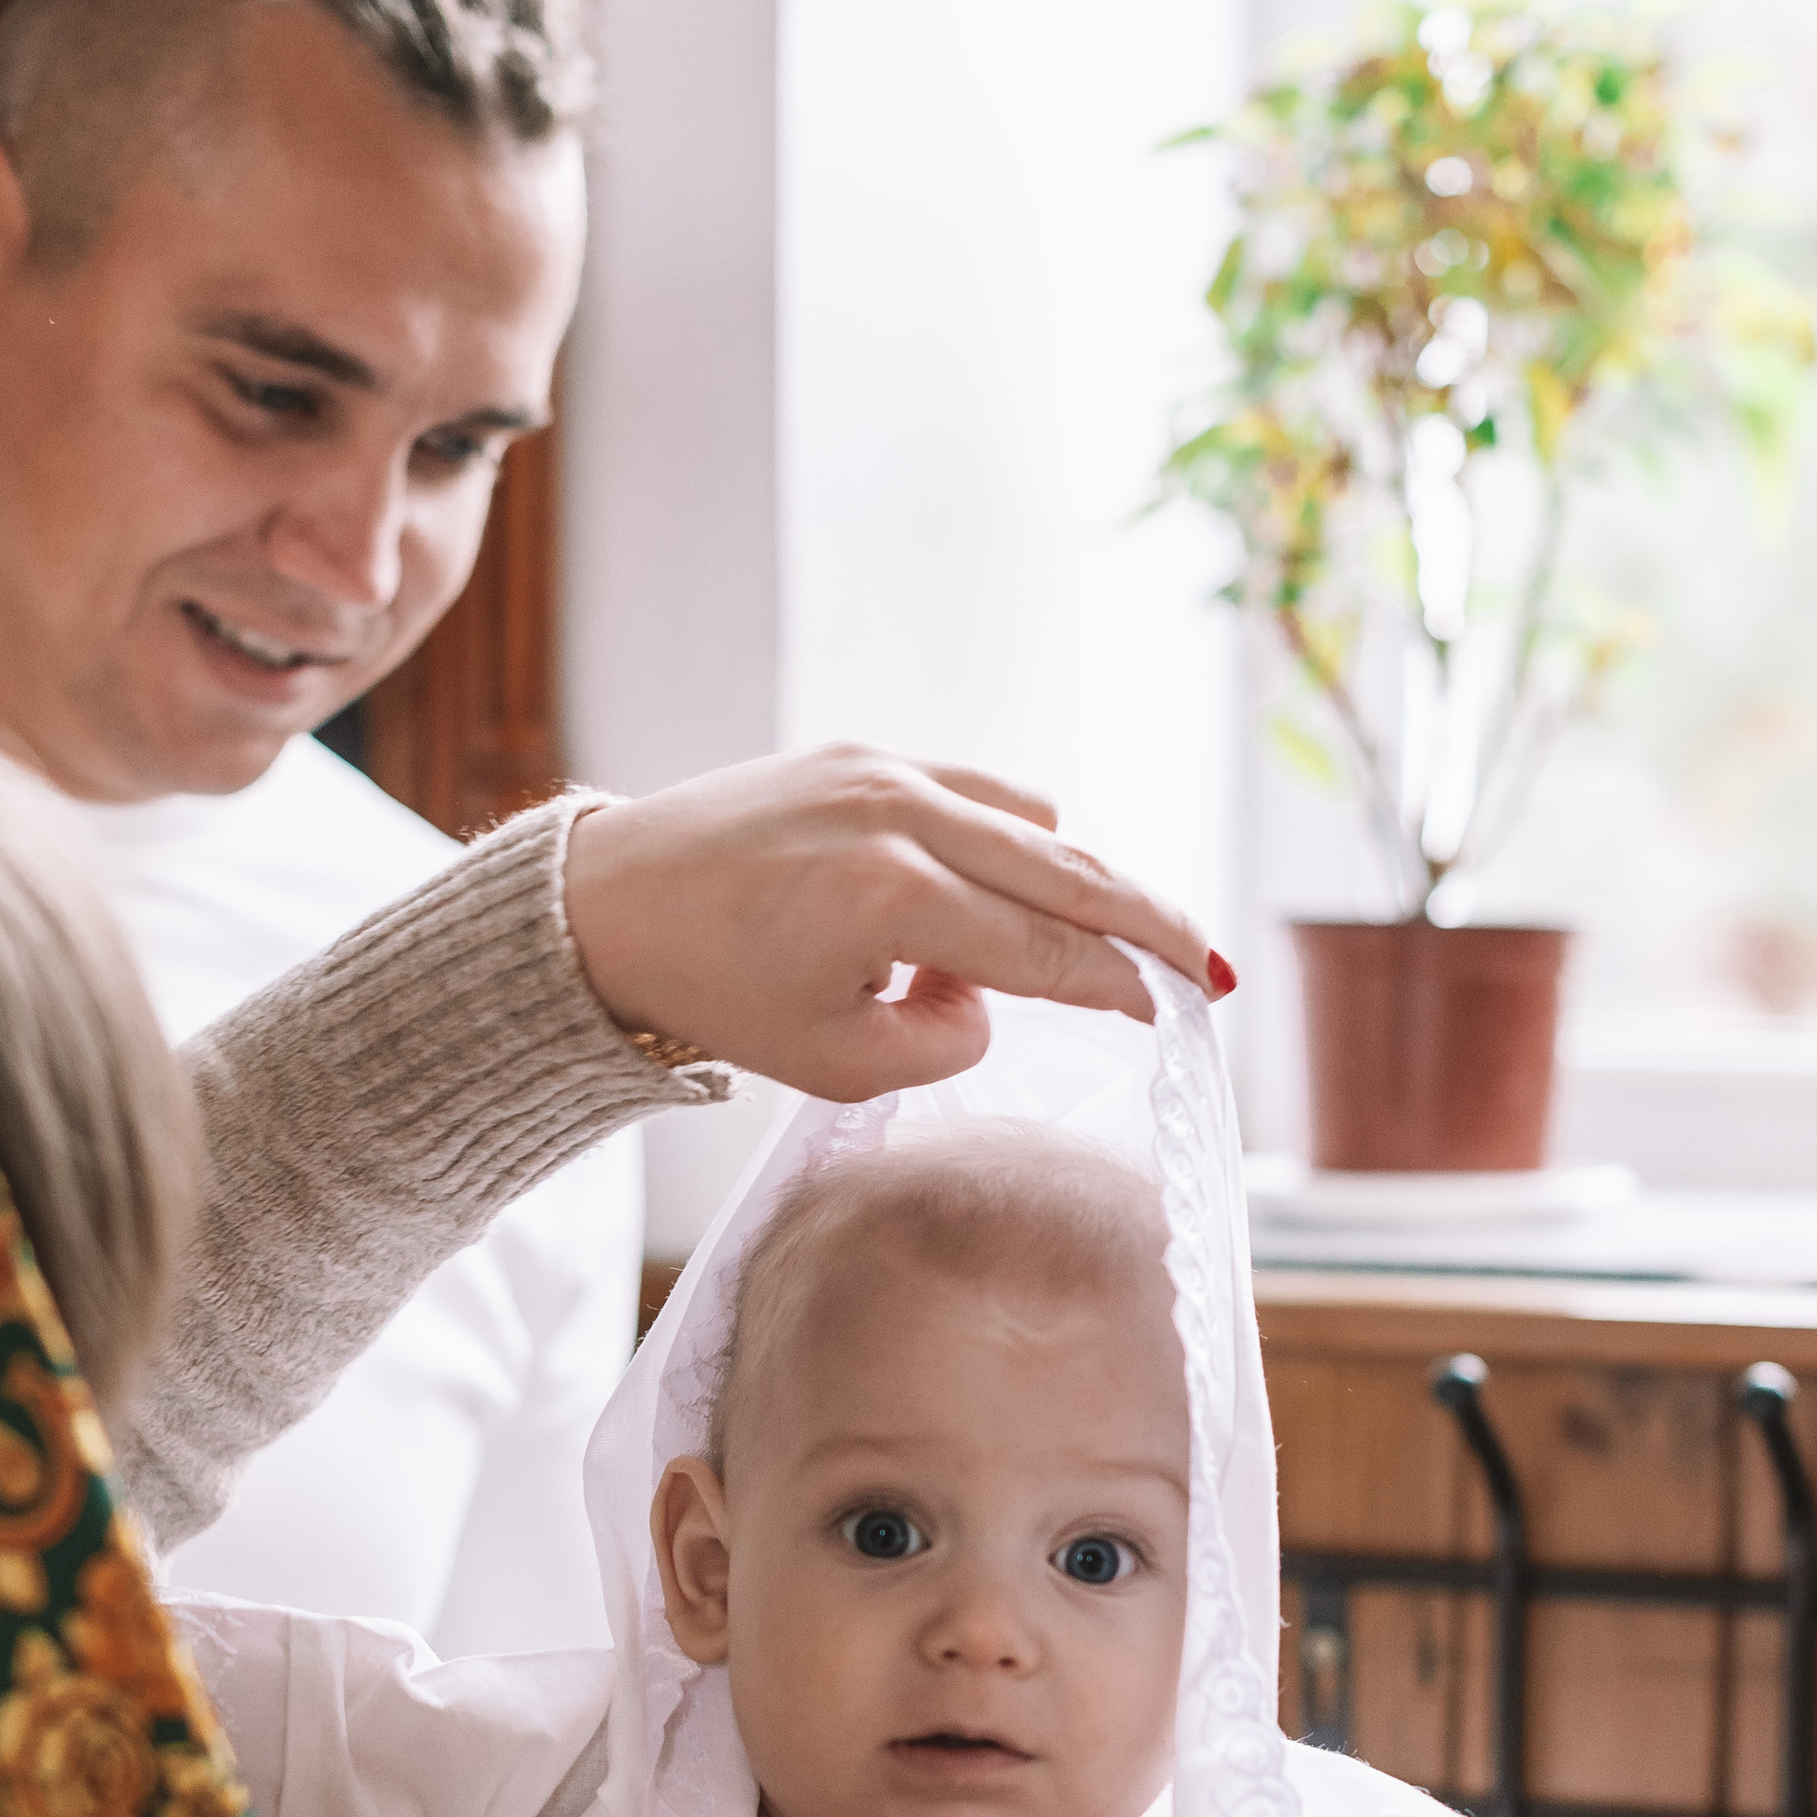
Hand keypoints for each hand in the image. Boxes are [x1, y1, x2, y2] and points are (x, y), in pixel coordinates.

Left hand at [560, 747, 1223, 1099]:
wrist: (607, 907)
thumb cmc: (712, 995)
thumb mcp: (834, 1063)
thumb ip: (944, 1040)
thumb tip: (991, 991)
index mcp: (893, 901)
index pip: (1048, 951)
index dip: (1120, 987)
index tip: (1174, 1011)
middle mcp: (900, 817)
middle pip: (1070, 872)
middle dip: (1149, 924)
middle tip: (1209, 965)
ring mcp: (882, 772)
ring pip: (1031, 823)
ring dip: (1071, 883)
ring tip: (1092, 945)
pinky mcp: (860, 753)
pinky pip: (976, 792)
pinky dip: (1009, 842)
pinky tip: (1003, 894)